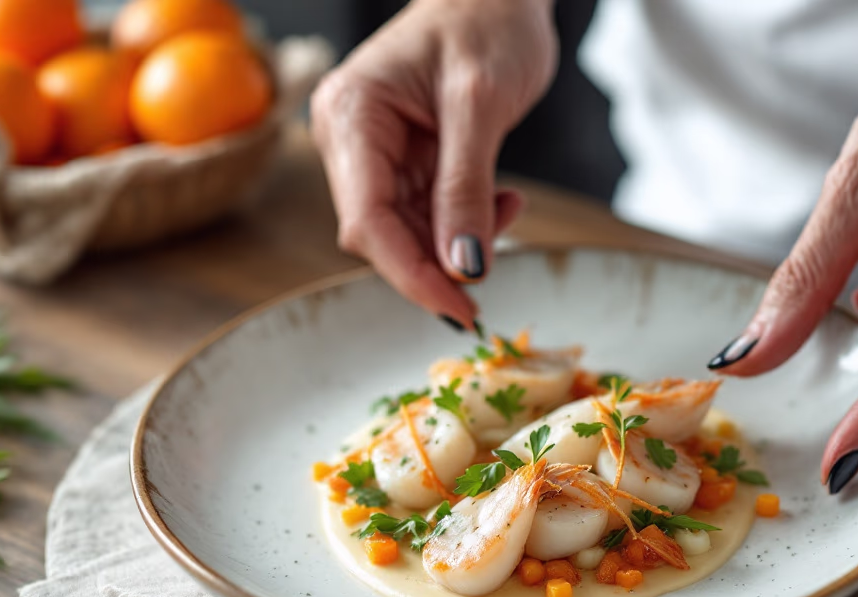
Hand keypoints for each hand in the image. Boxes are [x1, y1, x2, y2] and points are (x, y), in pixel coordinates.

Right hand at [310, 0, 557, 328]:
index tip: (457, 307)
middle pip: (382, 235)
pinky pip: (426, 215)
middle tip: (490, 275)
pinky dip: (465, 224)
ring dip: (457, 243)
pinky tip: (501, 202)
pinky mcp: (401, 162)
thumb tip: (463, 268)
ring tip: (508, 209)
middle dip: (437, 260)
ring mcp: (373, 153)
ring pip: (406, 233)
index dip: (411, 274)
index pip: (368, 221)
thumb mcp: (481, 105)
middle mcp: (350, 138)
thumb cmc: (486, 20)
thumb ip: (467, 190)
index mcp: (351, 115)